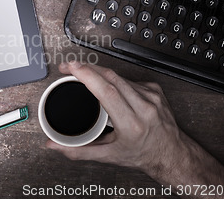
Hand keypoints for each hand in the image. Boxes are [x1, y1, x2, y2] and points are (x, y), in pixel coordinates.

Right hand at [47, 61, 223, 197]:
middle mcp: (144, 107)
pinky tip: (107, 86)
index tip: (72, 68)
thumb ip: (77, 150)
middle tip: (69, 66)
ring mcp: (151, 96)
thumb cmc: (142, 154)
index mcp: (131, 124)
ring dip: (97, 72)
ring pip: (118, 75)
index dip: (88, 75)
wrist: (171, 153)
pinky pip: (127, 78)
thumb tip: (53, 145)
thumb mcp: (108, 156)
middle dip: (86, 68)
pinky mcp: (154, 89)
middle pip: (110, 77)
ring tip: (82, 74)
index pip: (108, 91)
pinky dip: (113, 79)